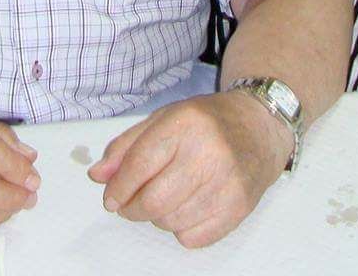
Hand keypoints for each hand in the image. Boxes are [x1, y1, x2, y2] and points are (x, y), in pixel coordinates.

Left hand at [89, 91, 288, 247]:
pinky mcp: (239, 209)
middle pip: (154, 200)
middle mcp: (208, 153)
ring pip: (171, 222)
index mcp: (185, 123)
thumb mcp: (163, 118)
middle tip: (129, 204)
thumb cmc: (206, 122)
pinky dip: (180, 229)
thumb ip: (127, 146)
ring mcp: (226, 184)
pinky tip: (185, 208)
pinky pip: (193, 238)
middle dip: (132, 208)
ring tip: (163, 199)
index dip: (119, 186)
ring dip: (156, 218)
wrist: (259, 128)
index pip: (141, 163)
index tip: (110, 198)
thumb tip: (98, 176)